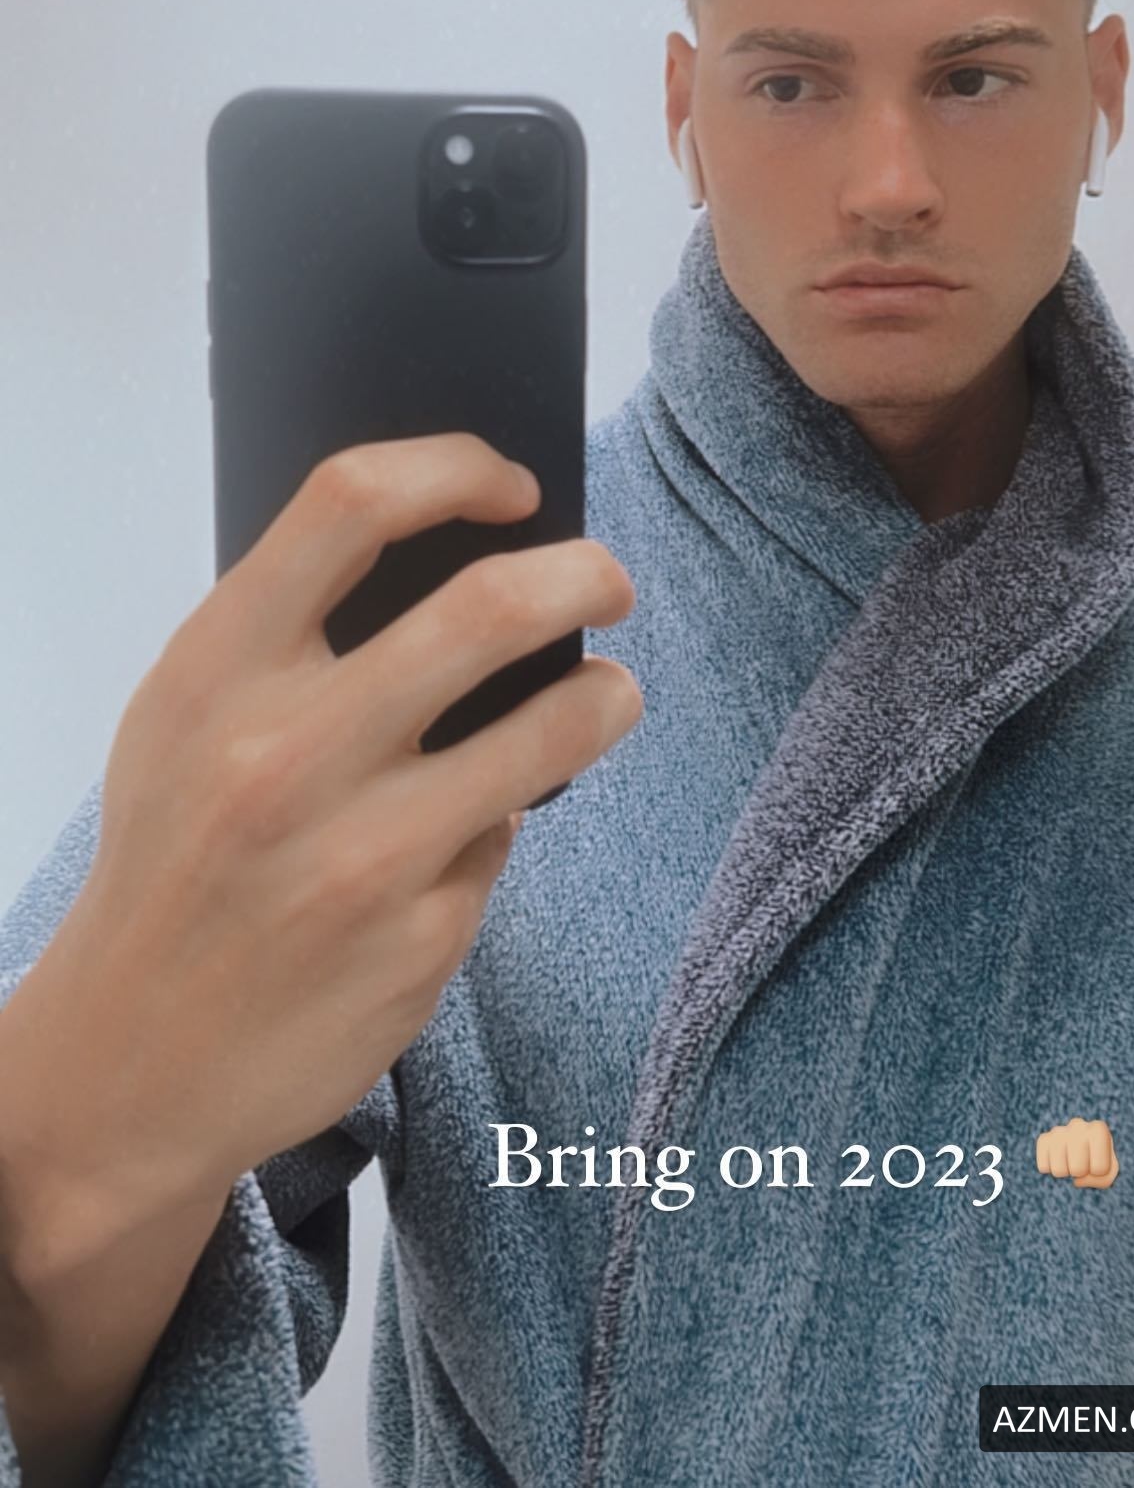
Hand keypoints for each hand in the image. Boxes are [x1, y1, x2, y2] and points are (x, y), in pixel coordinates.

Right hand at [12, 434, 642, 1225]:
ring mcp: (358, 854)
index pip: (353, 502)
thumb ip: (290, 633)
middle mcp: (284, 753)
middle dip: (586, 576)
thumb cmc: (175, 857)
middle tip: (610, 584)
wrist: (128, 1061)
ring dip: (607, 696)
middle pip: (488, 604)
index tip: (518, 487)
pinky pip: (504, 840)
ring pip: (551, 724)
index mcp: (218, 669)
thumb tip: (456, 546)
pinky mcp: (417, 942)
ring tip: (610, 694)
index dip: (457, 468)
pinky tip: (464, 840)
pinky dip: (503, 822)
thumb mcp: (187, 719)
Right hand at [1036, 1116, 1118, 1187]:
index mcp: (1098, 1129)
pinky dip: (1050, 1170)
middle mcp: (1077, 1125)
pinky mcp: (1044, 1139)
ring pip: (1059, 1170)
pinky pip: (1043, 1166)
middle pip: (1077, 1170)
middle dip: (1081, 1172)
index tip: (1098, 1160)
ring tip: (1070, 1160)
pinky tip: (1057, 1160)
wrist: (1084, 1145)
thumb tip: (1076, 1181)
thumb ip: (1102, 1179)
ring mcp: (1058, 1131)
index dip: (1099, 1172)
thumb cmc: (1098, 1159)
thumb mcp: (1109, 1171)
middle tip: (1082, 1161)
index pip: (1099, 1168)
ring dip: (1065, 1172)